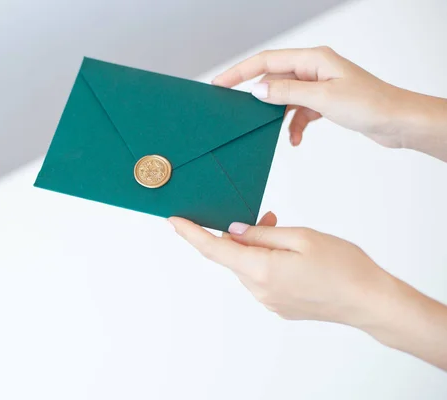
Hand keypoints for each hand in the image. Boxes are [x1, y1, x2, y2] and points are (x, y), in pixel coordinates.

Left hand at [170, 214, 446, 369]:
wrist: (369, 301)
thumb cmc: (343, 266)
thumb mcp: (301, 237)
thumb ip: (262, 234)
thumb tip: (233, 232)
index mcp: (261, 270)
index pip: (214, 249)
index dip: (192, 233)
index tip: (175, 220)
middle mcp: (259, 290)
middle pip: (233, 256)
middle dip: (240, 234)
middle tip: (267, 216)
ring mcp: (269, 301)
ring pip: (249, 266)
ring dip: (257, 248)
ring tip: (285, 233)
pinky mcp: (279, 306)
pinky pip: (262, 279)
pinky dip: (266, 262)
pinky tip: (290, 255)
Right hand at [213, 46, 446, 157]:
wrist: (398, 121)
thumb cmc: (370, 104)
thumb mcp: (322, 99)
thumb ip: (287, 93)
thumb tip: (257, 90)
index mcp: (313, 59)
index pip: (266, 61)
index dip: (240, 71)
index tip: (220, 83)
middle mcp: (314, 69)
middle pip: (274, 80)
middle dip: (259, 99)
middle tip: (239, 114)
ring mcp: (319, 86)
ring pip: (285, 98)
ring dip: (279, 117)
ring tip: (275, 133)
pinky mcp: (325, 102)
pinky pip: (299, 111)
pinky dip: (294, 126)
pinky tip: (296, 139)